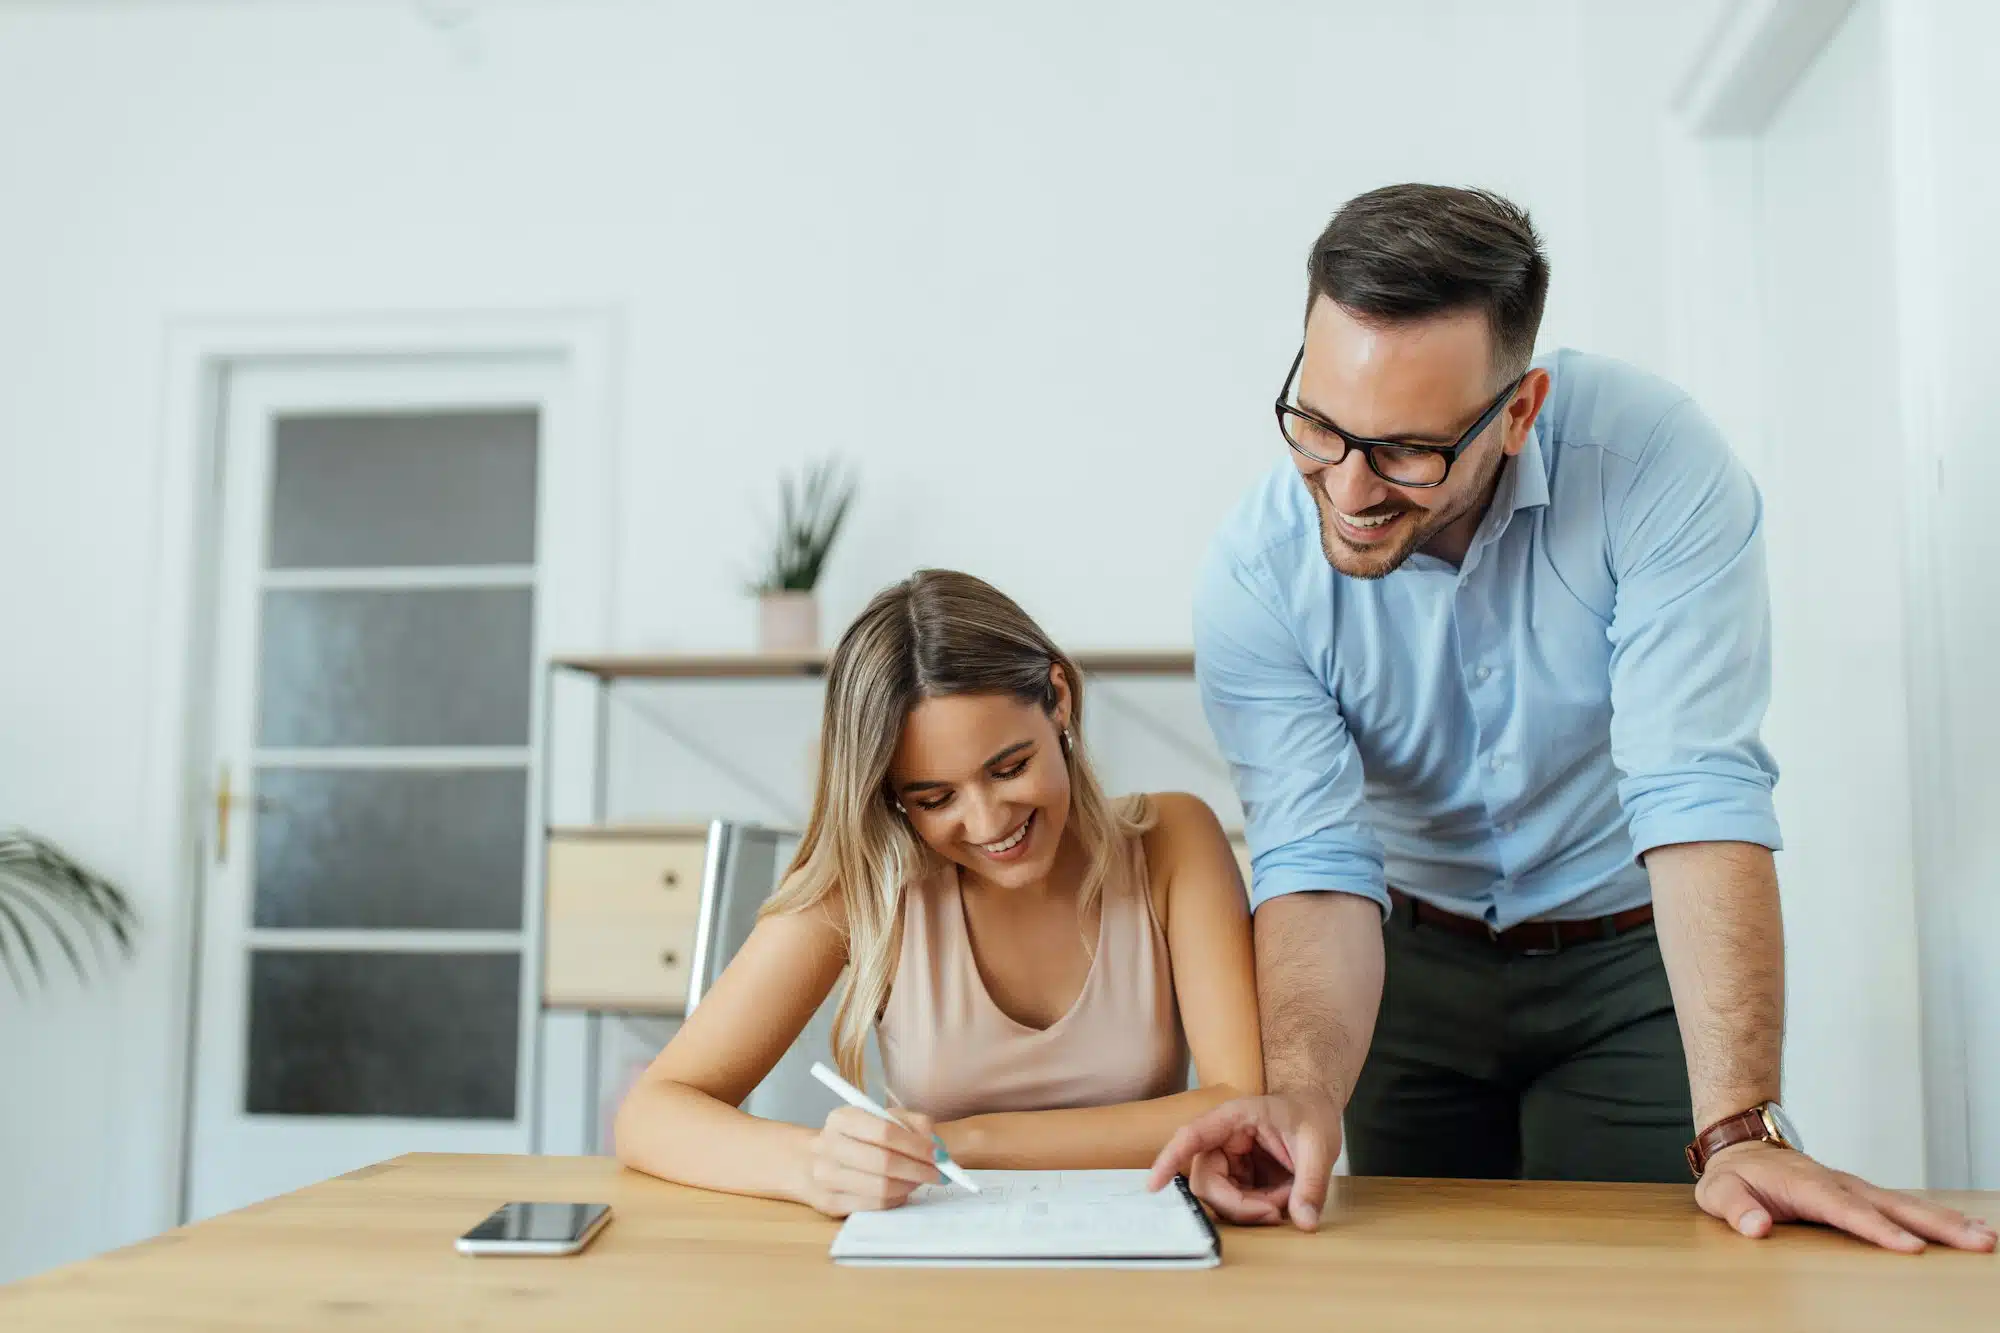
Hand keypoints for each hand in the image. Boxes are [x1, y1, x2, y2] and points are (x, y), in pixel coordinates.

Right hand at [798, 1106, 939, 1218]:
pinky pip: (874, 1206)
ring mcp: (825, 1177)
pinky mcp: (829, 1203)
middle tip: (938, 1173)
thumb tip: (936, 1146)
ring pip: (881, 1188)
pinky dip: (896, 1199)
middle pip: (884, 1163)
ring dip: (909, 1186)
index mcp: (842, 1118)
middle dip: (918, 1170)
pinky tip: (900, 1191)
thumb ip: (912, 1124)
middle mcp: (828, 1146)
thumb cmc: (857, 1138)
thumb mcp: (881, 1118)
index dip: (917, 1146)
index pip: (885, 1132)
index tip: (939, 1154)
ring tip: (919, 1180)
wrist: (811, 1161)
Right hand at [1146, 1091, 1342, 1229]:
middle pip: (1206, 1182)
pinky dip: (1258, 1210)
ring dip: (1252, 1209)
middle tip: (1276, 1211)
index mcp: (1232, 1118)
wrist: (1314, 1113)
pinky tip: (1282, 1199)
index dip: (1169, 1159)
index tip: (1153, 1185)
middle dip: (1239, 1205)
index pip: (1191, 1137)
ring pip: (1219, 1198)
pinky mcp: (1236, 1179)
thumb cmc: (1311, 1116)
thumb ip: (1312, 1184)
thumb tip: (1305, 1222)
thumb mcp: (1319, 1146)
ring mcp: (1227, 1161)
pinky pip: (1235, 1204)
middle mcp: (1221, 1140)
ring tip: (1289, 1197)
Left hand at [1698, 1142, 1997, 1252]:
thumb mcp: (1719, 1192)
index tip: (1909, 1249)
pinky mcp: (1862, 1196)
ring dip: (1946, 1223)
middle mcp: (1839, 1184)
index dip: (1877, 1230)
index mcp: (1807, 1185)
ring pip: (1905, 1205)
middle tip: (1977, 1241)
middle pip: (1892, 1206)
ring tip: (1985, 1238)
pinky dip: (1935, 1219)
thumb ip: (1735, 1209)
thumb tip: (1756, 1228)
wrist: (1742, 1148)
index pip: (1846, 1210)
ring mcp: (1854, 1188)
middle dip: (1935, 1226)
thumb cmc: (1733, 1175)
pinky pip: (1902, 1208)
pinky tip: (1965, 1229)